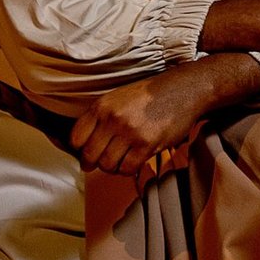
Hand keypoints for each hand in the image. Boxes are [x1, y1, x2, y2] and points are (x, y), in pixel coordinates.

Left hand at [70, 60, 232, 176]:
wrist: (183, 89)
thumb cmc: (151, 95)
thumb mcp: (118, 98)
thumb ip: (101, 117)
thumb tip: (85, 144)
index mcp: (102, 106)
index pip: (76, 138)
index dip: (79, 150)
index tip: (87, 152)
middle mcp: (112, 118)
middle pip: (89, 155)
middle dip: (93, 163)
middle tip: (100, 163)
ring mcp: (129, 132)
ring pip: (107, 165)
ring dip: (112, 167)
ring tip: (120, 160)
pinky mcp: (147, 144)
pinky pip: (128, 168)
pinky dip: (128, 169)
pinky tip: (133, 161)